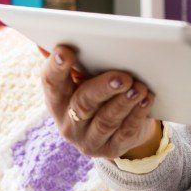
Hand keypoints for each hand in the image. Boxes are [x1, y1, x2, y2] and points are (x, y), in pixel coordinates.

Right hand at [40, 44, 161, 159]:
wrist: (117, 129)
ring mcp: (88, 140)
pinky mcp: (111, 150)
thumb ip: (70, 62)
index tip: (66, 51)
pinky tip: (147, 99)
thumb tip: (44, 41)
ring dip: (124, 102)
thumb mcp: (83, 79)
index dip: (56, 67)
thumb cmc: (97, 93)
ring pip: (106, 120)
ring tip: (139, 87)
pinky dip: (137, 114)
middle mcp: (68, 123)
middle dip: (103, 88)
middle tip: (123, 76)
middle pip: (83, 103)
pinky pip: (125, 132)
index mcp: (57, 100)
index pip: (51, 83)